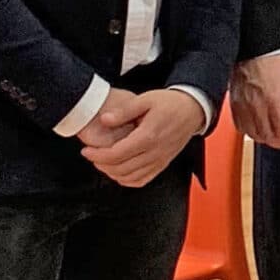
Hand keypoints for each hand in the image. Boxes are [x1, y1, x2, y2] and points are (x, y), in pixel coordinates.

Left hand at [81, 89, 202, 187]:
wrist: (193, 110)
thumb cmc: (171, 103)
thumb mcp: (146, 99)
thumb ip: (124, 111)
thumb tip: (105, 120)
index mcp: (149, 136)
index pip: (116, 154)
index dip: (97, 155)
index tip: (86, 151)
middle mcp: (155, 151)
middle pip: (121, 168)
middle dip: (101, 164)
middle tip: (92, 155)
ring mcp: (160, 160)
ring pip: (130, 177)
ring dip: (112, 173)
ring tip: (103, 162)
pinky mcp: (163, 163)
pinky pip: (143, 180)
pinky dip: (128, 180)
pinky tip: (119, 172)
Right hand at [229, 53, 279, 149]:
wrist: (251, 52)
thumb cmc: (271, 64)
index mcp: (274, 101)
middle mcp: (257, 107)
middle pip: (268, 137)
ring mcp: (244, 108)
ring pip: (254, 135)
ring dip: (265, 140)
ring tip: (274, 137)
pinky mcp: (234, 106)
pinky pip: (240, 127)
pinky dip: (250, 133)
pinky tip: (257, 131)